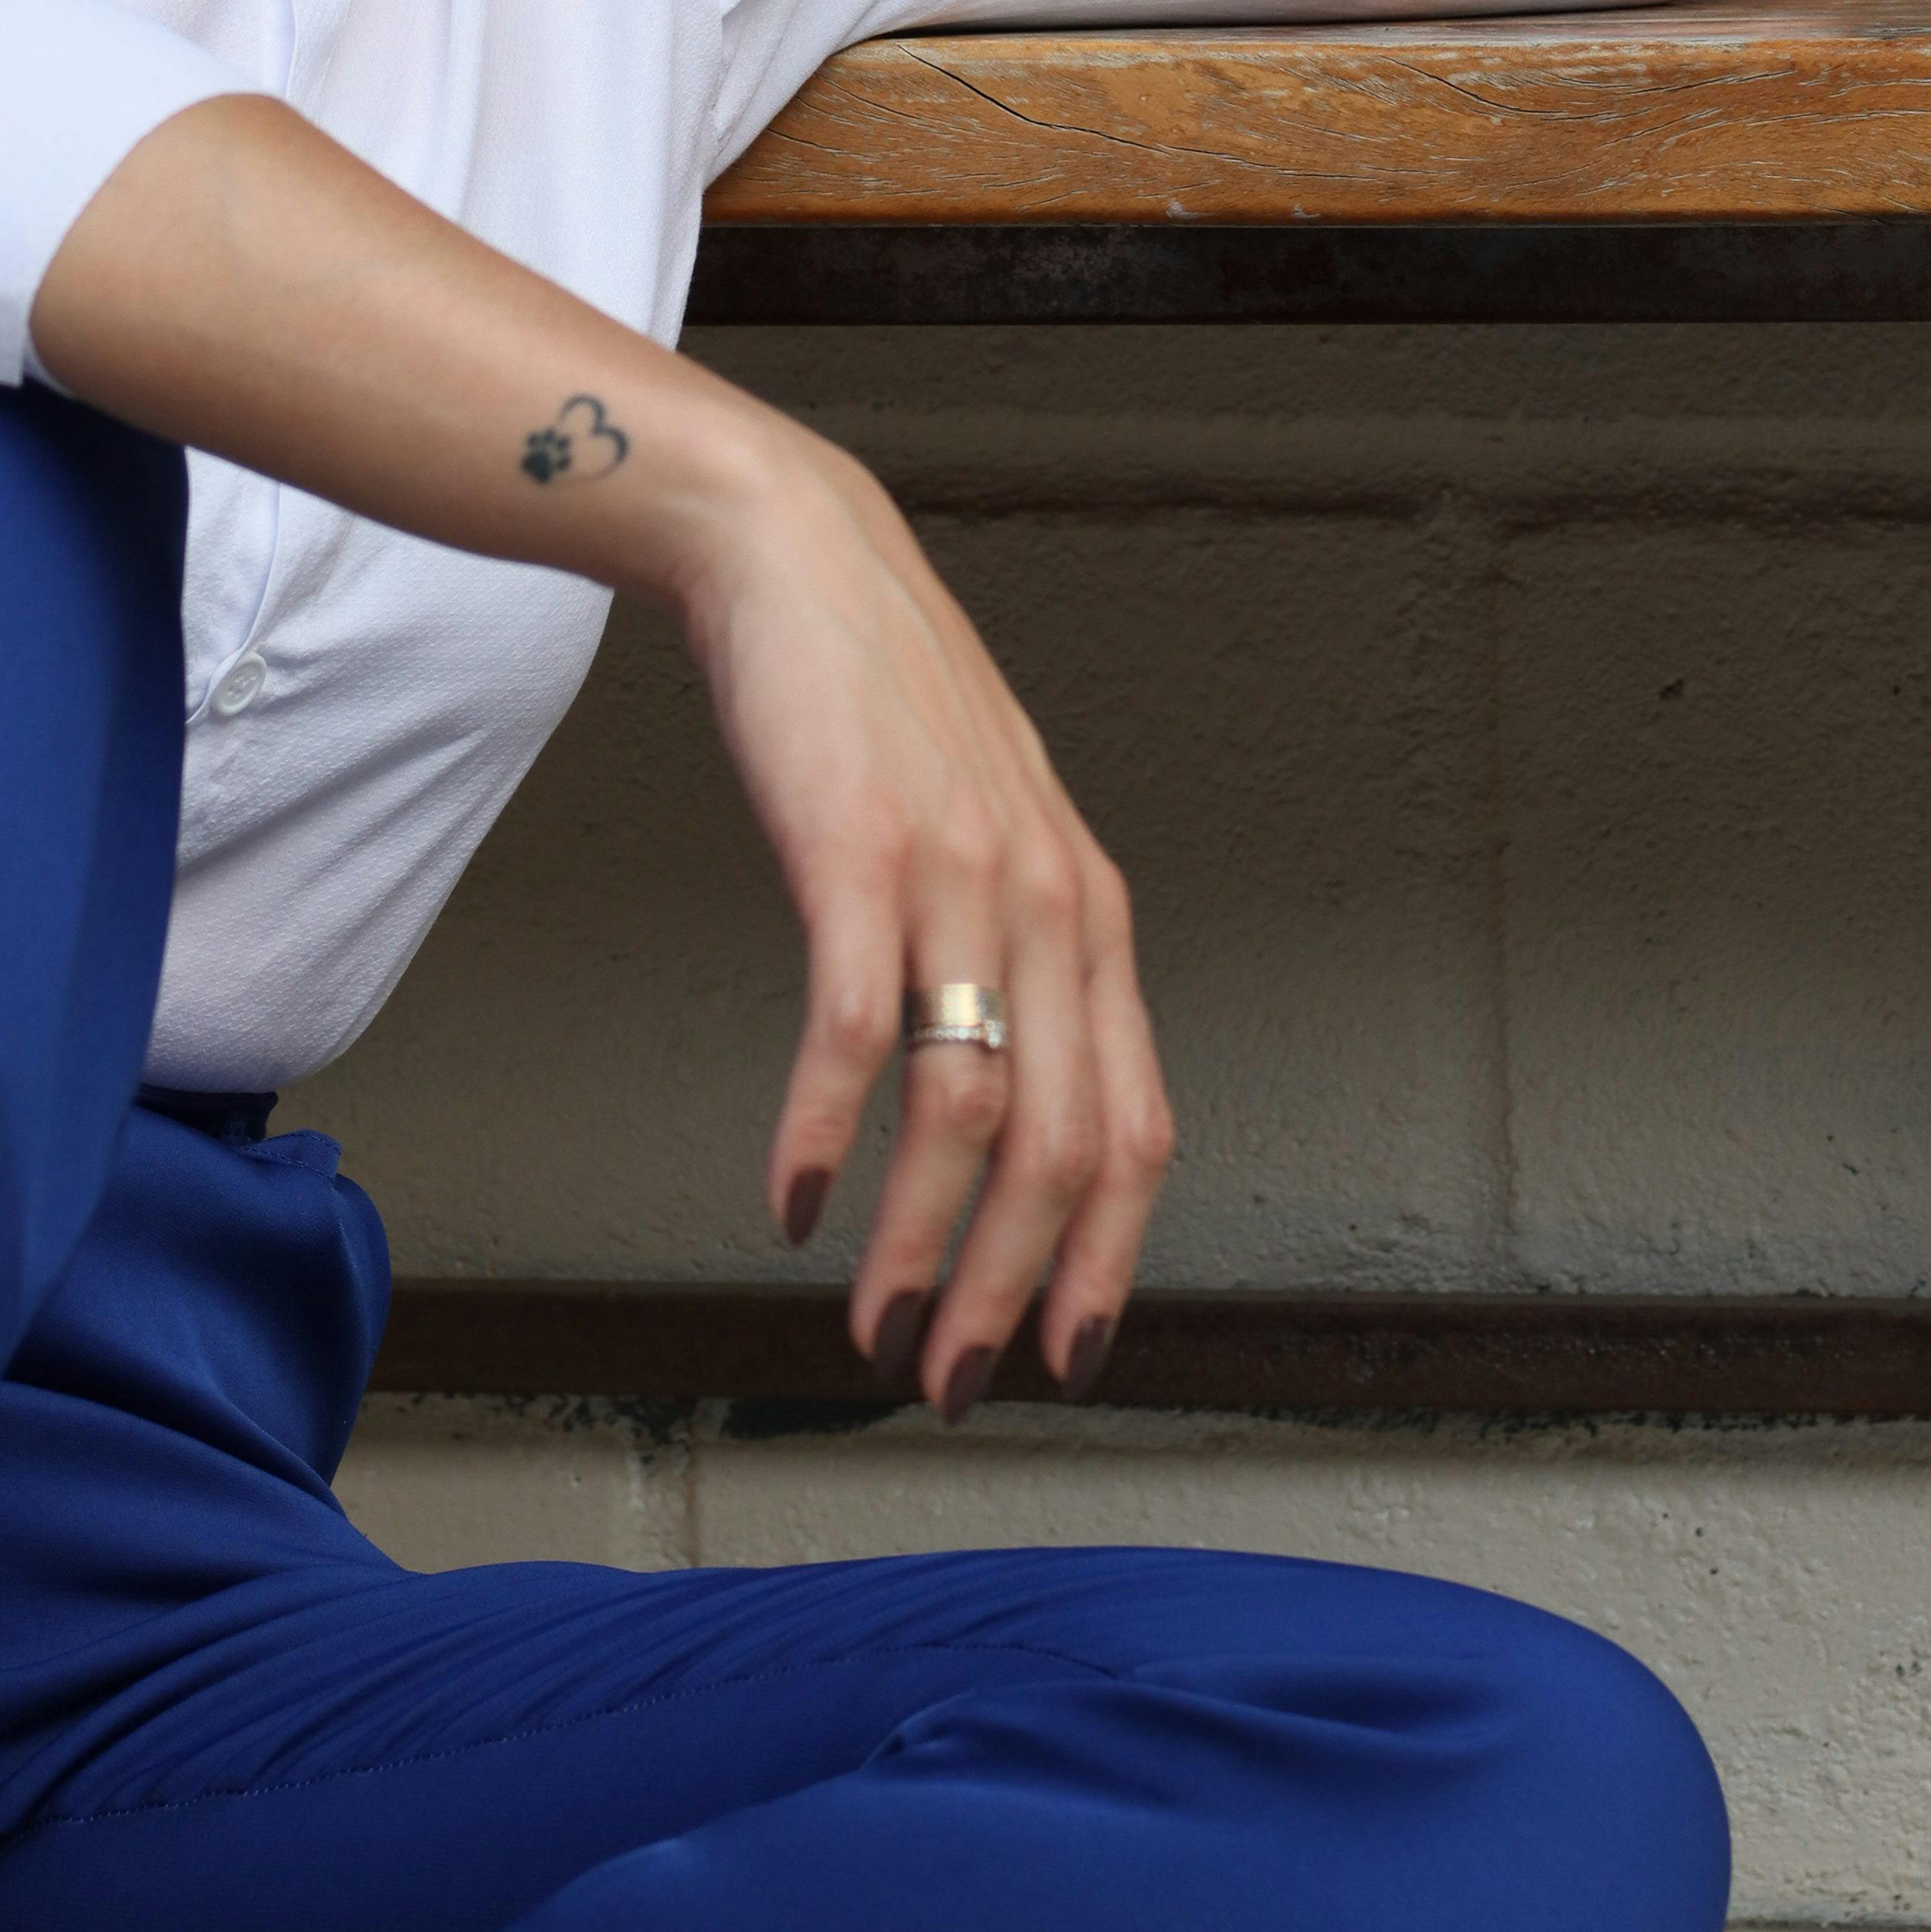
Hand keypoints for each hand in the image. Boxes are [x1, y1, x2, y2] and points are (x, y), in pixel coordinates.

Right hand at [34, 98, 1174, 1408]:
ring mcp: (960, 880)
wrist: (793, 552)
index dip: (1106, 1261)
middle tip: (953, 1378)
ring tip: (870, 1323)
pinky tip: (791, 1200)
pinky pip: (855, 1032)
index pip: (1139, 1130)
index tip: (1057, 1355)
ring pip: (970, 1114)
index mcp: (1092, 919)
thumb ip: (1007, 957)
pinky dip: (825, 1137)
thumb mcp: (984, 837)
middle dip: (1013, 1289)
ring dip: (918, 1244)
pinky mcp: (858, 855)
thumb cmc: (879, 707)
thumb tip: (995, 1104)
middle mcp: (1052, 907)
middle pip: (1068, 1150)